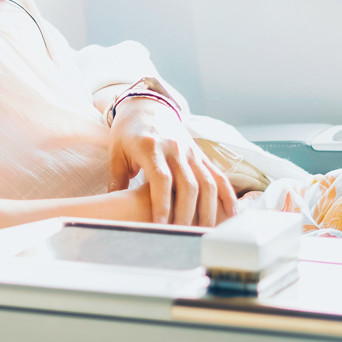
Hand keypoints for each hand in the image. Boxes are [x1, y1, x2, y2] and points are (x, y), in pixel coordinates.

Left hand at [107, 99, 234, 226]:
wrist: (147, 106)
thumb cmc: (127, 133)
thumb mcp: (116, 153)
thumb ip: (116, 181)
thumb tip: (111, 210)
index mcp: (151, 147)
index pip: (161, 179)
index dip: (162, 203)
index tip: (160, 225)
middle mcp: (175, 148)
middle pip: (188, 185)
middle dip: (186, 214)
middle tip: (180, 235)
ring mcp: (191, 151)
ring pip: (207, 182)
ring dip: (208, 210)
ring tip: (203, 232)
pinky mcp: (201, 155)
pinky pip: (218, 176)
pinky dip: (227, 196)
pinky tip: (231, 215)